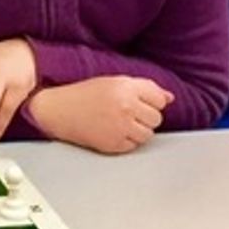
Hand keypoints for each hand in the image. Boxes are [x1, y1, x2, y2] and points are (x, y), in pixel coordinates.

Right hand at [27, 77, 172, 153]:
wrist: (58, 109)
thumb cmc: (84, 94)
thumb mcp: (113, 82)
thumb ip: (144, 88)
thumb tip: (170, 97)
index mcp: (125, 87)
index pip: (159, 100)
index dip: (150, 102)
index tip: (137, 102)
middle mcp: (125, 106)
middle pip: (156, 119)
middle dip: (144, 117)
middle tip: (125, 113)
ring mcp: (120, 126)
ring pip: (148, 135)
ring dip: (137, 131)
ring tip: (118, 123)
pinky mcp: (114, 144)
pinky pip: (134, 146)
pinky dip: (126, 141)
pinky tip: (111, 131)